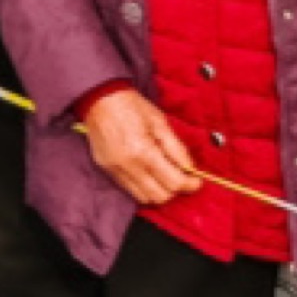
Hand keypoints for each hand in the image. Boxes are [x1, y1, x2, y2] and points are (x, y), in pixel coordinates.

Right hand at [77, 90, 202, 205]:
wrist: (99, 99)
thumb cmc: (132, 106)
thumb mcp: (160, 122)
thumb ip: (177, 148)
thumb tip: (190, 168)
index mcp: (143, 152)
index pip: (173, 182)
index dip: (190, 184)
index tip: (197, 180)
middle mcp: (128, 166)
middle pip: (160, 196)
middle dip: (176, 189)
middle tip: (182, 177)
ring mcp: (115, 170)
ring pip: (144, 198)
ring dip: (159, 191)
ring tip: (165, 176)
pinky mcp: (107, 170)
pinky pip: (130, 190)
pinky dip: (144, 187)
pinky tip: (149, 173)